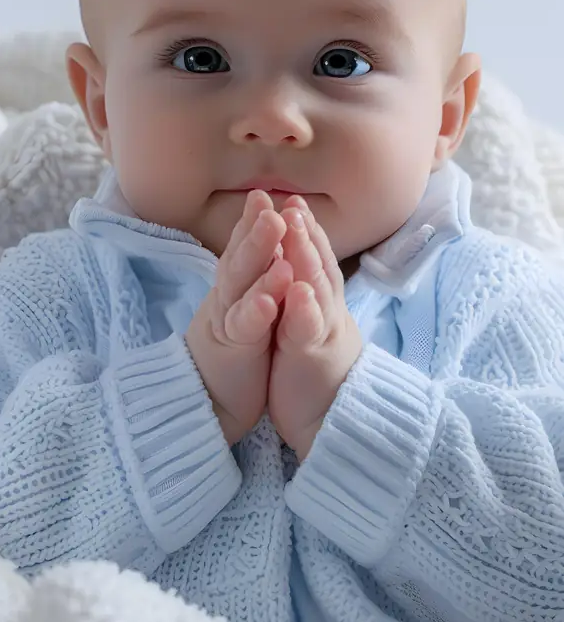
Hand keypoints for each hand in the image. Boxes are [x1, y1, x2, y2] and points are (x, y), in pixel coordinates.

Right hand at [185, 190, 293, 445]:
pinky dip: (256, 310)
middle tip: (269, 203)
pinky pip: (244, 326)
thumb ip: (251, 274)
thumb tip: (263, 240)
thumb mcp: (244, 305)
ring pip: (242, 285)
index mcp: (236, 285)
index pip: (244, 247)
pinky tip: (268, 299)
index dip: (252, 220)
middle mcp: (228, 296)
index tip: (264, 193)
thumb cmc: (235, 350)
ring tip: (274, 231)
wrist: (209, 400)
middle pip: (242, 257)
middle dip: (256, 229)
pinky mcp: (232, 349)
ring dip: (259, 257)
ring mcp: (228, 320)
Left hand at [267, 198, 362, 461]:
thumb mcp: (307, 325)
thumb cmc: (313, 372)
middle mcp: (326, 310)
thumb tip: (296, 265)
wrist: (330, 422)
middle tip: (293, 202)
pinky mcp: (314, 357)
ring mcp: (323, 331)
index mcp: (320, 302)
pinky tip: (299, 290)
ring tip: (296, 231)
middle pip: (318, 264)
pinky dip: (305, 308)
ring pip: (317, 288)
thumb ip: (305, 295)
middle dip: (306, 232)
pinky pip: (310, 329)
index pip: (314, 258)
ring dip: (307, 258)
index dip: (305, 229)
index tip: (290, 199)